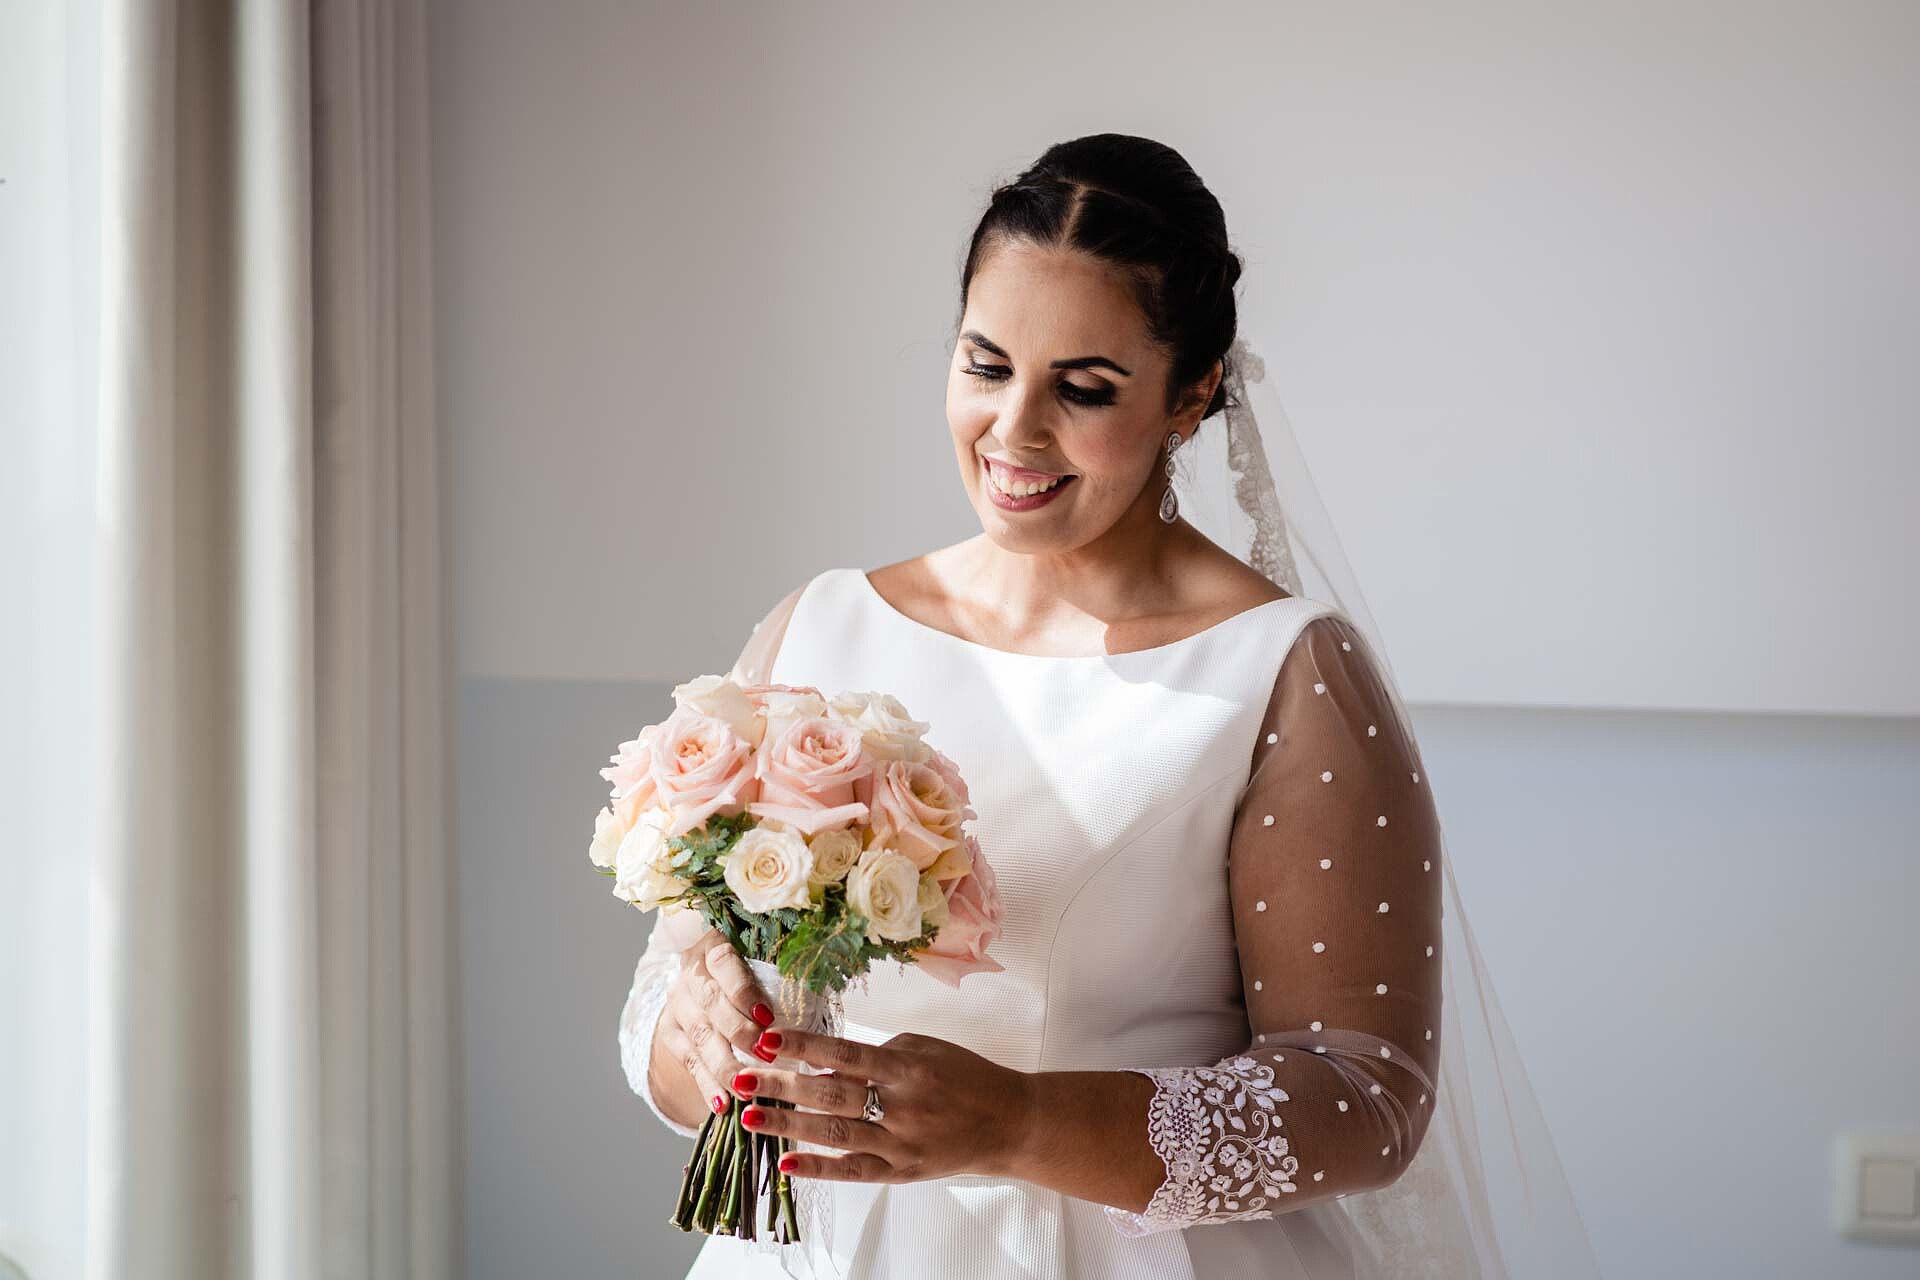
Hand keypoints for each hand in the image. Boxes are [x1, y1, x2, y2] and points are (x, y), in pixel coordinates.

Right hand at [655, 928, 776, 1116]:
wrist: (703, 992)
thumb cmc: (749, 977)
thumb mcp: (760, 967)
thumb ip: (782, 978)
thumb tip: (822, 987)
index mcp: (714, 948)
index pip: (724, 962)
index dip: (744, 990)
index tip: (768, 1016)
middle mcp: (692, 976)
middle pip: (711, 1002)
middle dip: (739, 1031)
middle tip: (765, 1054)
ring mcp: (678, 1007)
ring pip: (700, 1037)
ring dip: (724, 1065)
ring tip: (745, 1088)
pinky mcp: (671, 1036)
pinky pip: (690, 1064)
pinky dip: (708, 1086)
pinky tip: (722, 1105)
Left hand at [727, 1026, 1033, 1183]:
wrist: (1008, 1122)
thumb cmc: (964, 1076)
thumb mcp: (924, 1048)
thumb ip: (877, 1054)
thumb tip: (825, 1065)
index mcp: (907, 1066)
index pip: (845, 1052)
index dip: (804, 1045)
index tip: (767, 1040)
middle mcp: (901, 1105)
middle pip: (831, 1093)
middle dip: (782, 1085)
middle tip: (741, 1079)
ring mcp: (900, 1142)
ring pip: (834, 1134)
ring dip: (788, 1125)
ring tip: (750, 1117)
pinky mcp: (901, 1171)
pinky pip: (853, 1172)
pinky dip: (819, 1169)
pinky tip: (786, 1164)